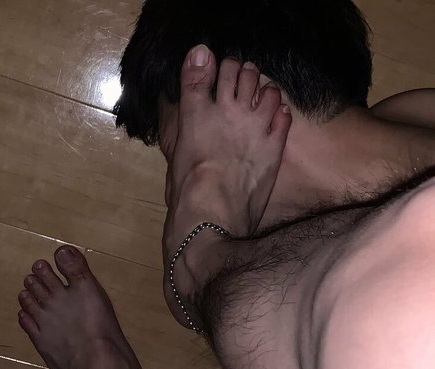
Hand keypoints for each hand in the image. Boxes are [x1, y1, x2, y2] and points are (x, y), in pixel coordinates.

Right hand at [161, 44, 291, 269]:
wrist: (212, 218)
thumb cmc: (184, 194)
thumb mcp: (173, 158)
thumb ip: (181, 128)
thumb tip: (190, 120)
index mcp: (195, 112)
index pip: (201, 67)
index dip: (206, 62)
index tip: (210, 63)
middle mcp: (227, 110)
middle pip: (238, 70)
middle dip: (239, 70)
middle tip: (241, 78)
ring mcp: (255, 126)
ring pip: (266, 86)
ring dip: (263, 87)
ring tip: (262, 96)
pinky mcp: (275, 145)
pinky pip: (284, 115)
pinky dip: (280, 112)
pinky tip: (277, 117)